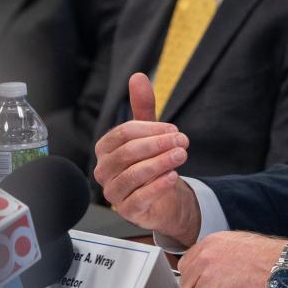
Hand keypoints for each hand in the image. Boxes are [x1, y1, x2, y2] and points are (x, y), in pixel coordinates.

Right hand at [93, 73, 200, 243]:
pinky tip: (172, 176)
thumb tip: (137, 76)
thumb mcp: (149, 133)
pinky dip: (157, 186)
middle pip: (128, 153)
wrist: (163, 198)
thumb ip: (142, 106)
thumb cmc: (151, 163)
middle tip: (182, 140)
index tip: (173, 129)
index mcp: (106, 149)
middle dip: (158, 144)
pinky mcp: (127, 211)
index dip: (150, 129)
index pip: (123, 134)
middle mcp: (104, 171)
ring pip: (133, 175)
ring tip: (181, 155)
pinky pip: (138, 198)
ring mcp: (113, 192)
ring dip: (160, 163)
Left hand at [179, 232, 287, 287]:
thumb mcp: (237, 244)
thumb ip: (216, 254)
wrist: (286, 266)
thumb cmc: (268, 257)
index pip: (184, 265)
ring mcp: (211, 276)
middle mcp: (206, 258)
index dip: (193, 278)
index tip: (198, 285)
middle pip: (187, 284)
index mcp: (210, 243)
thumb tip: (205, 268)